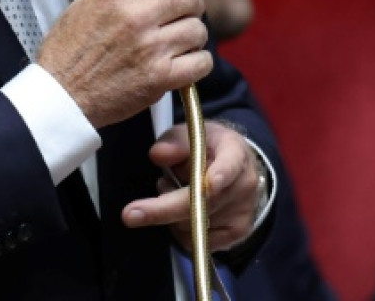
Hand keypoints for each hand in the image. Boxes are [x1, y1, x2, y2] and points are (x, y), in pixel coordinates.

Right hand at [36, 0, 217, 128]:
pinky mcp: (160, 78)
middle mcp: (134, 16)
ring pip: (198, 29)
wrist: (61, 95)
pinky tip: (181, 61)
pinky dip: (197, 60)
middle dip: (191, 3)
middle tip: (180, 13)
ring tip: (175, 41)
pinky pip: (201, 61)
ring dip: (192, 34)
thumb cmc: (69, 51)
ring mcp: (149, 48)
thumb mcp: (86, 3)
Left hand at [124, 121, 263, 250]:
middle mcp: (244, 184)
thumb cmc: (207, 146)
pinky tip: (181, 213)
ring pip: (195, 225)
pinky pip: (198, 241)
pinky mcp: (238, 233)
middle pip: (203, 204)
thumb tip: (158, 155)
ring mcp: (244, 211)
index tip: (210, 182)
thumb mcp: (190, 133)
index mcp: (235, 152)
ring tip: (172, 192)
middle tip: (130, 214)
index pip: (228, 165)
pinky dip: (180, 230)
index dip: (219, 175)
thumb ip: (174, 142)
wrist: (236, 167)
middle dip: (164, 208)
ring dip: (171, 215)